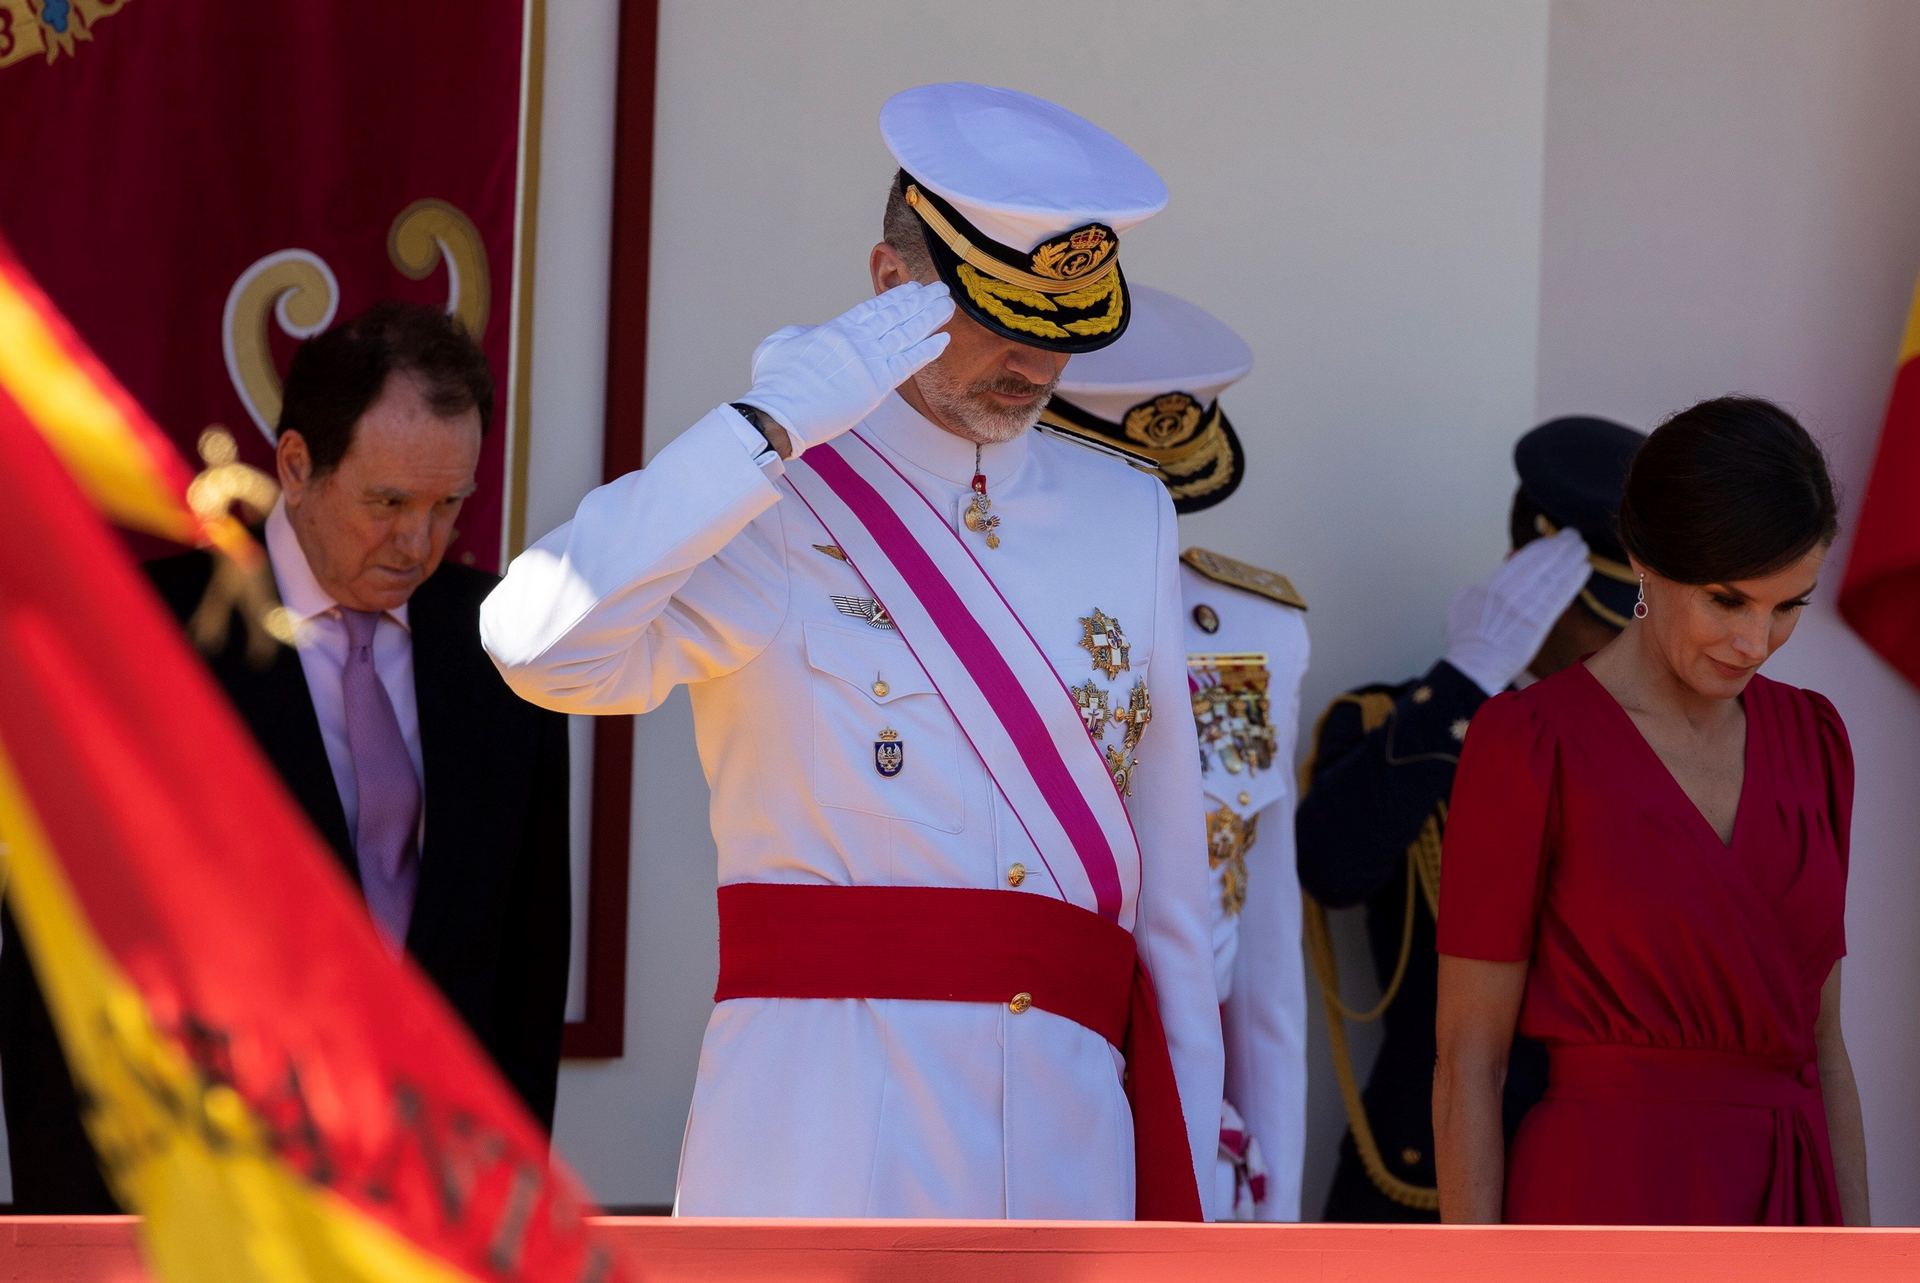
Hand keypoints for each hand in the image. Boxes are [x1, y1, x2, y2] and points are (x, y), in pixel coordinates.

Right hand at [737, 282, 953, 453]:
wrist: (779, 414)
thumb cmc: (775, 383)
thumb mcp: (780, 343)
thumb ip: (804, 333)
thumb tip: (816, 334)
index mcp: (836, 329)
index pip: (874, 308)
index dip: (897, 297)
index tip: (914, 289)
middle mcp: (857, 341)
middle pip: (896, 316)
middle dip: (920, 301)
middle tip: (940, 290)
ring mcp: (869, 361)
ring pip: (907, 334)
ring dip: (930, 318)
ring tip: (947, 306)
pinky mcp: (877, 385)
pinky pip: (909, 363)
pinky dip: (927, 350)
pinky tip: (943, 339)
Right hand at [1443, 529, 1591, 694]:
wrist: (1474, 665)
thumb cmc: (1465, 637)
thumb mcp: (1462, 602)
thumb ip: (1480, 584)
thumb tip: (1495, 574)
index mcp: (1492, 585)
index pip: (1523, 560)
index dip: (1541, 547)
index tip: (1553, 539)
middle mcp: (1510, 592)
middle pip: (1541, 563)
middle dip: (1560, 547)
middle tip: (1573, 536)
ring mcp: (1526, 607)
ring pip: (1553, 576)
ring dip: (1570, 560)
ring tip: (1582, 549)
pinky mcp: (1539, 623)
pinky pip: (1560, 596)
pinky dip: (1573, 581)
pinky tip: (1583, 569)